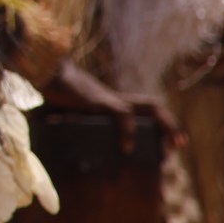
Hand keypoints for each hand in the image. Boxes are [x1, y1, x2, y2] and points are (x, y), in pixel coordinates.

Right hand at [39, 57, 181, 149]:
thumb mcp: (65, 113)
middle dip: (170, 126)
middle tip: (179, 146)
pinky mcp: (101, 101)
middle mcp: (117, 100)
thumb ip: (67, 125)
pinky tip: (127, 148)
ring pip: (150, 107)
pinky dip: (128, 131)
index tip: (168, 149)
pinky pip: (123, 115)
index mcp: (112, 103)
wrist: (45, 73)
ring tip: (171, 149)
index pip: (144, 112)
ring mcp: (111, 99)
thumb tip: (48, 140)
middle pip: (154, 106)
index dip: (160, 128)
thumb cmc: (54, 92)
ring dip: (166, 127)